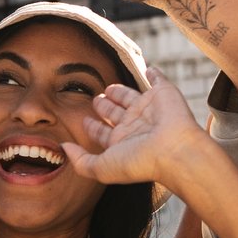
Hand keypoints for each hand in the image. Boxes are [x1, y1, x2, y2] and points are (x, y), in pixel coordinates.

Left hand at [62, 66, 206, 188]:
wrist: (174, 150)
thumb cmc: (139, 161)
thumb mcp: (101, 167)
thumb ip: (81, 160)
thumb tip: (63, 149)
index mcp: (122, 141)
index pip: (103, 132)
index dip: (93, 127)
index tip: (83, 121)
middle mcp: (135, 125)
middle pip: (116, 112)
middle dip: (105, 106)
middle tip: (95, 99)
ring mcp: (150, 109)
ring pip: (131, 97)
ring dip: (121, 91)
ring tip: (110, 87)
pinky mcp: (164, 94)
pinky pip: (158, 80)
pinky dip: (155, 74)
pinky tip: (149, 70)